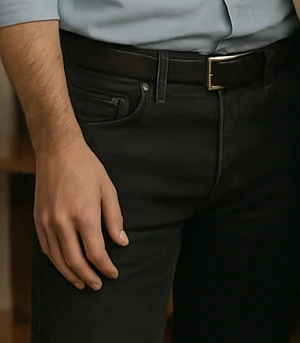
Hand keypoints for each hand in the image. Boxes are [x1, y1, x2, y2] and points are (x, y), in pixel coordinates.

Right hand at [34, 137, 127, 289]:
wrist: (58, 153)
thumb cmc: (88, 169)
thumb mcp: (108, 190)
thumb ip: (114, 218)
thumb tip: (122, 242)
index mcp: (84, 215)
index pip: (95, 252)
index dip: (105, 266)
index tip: (113, 273)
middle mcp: (63, 223)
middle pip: (75, 261)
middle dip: (88, 277)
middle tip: (98, 285)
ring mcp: (48, 223)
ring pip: (58, 259)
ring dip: (70, 275)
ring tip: (82, 283)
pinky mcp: (38, 221)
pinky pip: (47, 249)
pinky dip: (57, 262)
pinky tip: (65, 266)